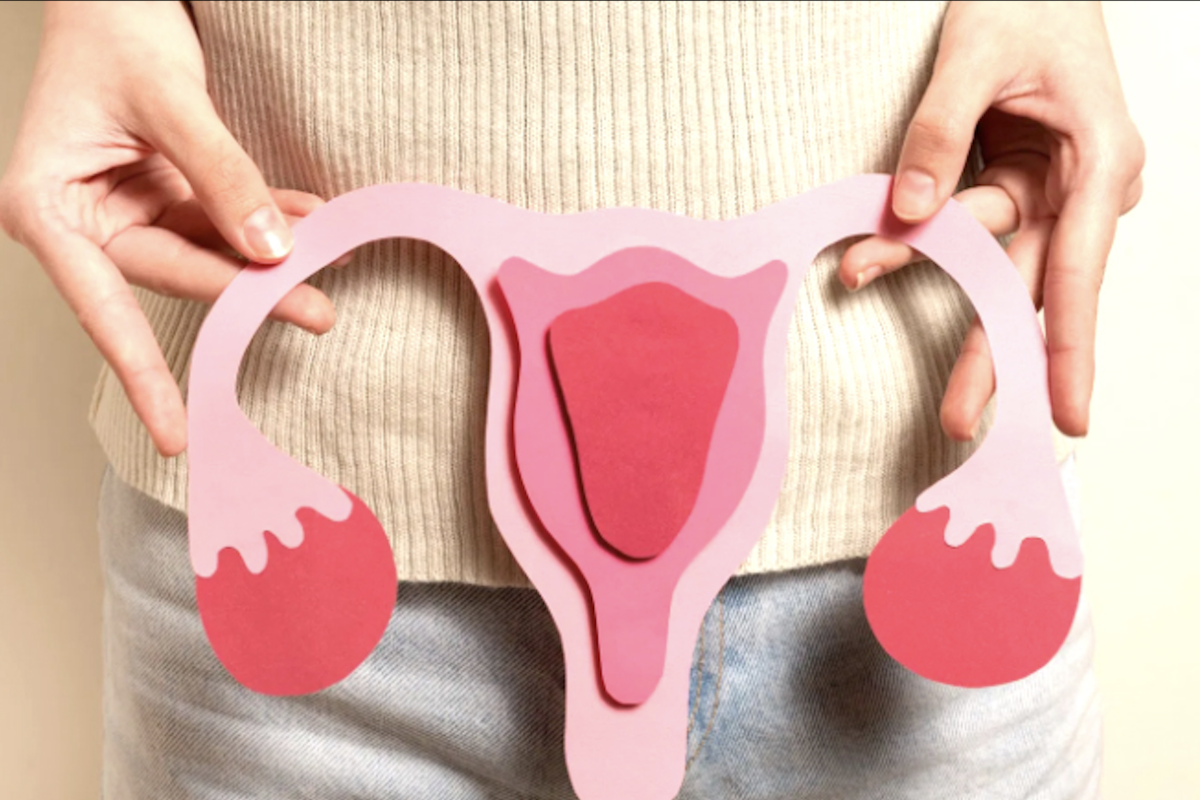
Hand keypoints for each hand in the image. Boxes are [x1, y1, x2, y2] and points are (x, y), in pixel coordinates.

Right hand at [0, 1, 336, 456]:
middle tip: (316, 312)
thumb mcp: (167, 99)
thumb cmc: (114, 30)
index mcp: (44, 207)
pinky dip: (266, 223)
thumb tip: (269, 251)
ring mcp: (126, 211)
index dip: (142, 374)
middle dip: (245, 295)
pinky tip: (310, 226)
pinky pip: (222, 221)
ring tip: (328, 265)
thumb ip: (219, 174)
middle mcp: (80, 220)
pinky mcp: (165, 198)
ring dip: (268, 258)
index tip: (174, 432)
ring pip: (205, 253)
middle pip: (170, 274)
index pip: (101, 305)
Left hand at [839, 0, 1143, 439]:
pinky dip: (926, 240)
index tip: (1067, 410)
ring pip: (991, 256)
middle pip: (1035, 286)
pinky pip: (973, 227)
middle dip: (992, 353)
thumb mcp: (975, 54)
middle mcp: (1085, 185)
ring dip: (924, 268)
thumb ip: (939, 132)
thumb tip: (908, 211)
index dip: (1070, 345)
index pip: (1079, 266)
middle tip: (960, 418)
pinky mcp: (1022, 185)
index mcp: (1101, 156)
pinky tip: (881, 253)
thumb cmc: (1024, 2)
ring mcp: (1054, 190)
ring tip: (859, 273)